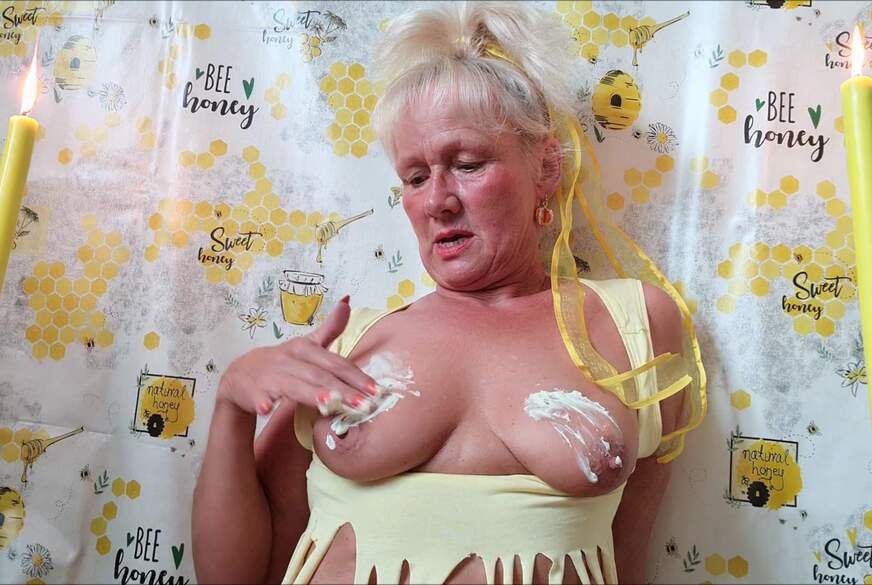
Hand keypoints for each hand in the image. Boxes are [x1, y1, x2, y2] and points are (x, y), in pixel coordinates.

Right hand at [217, 296, 379, 416]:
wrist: (241, 374)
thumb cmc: (284, 362)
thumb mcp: (307, 345)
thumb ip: (330, 329)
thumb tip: (348, 300)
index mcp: (305, 349)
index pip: (336, 363)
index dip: (356, 376)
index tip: (376, 390)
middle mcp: (290, 359)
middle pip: (320, 376)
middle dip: (342, 390)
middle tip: (363, 405)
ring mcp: (271, 375)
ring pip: (294, 386)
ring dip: (310, 394)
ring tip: (327, 404)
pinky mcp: (253, 391)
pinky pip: (259, 397)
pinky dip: (262, 402)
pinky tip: (267, 409)